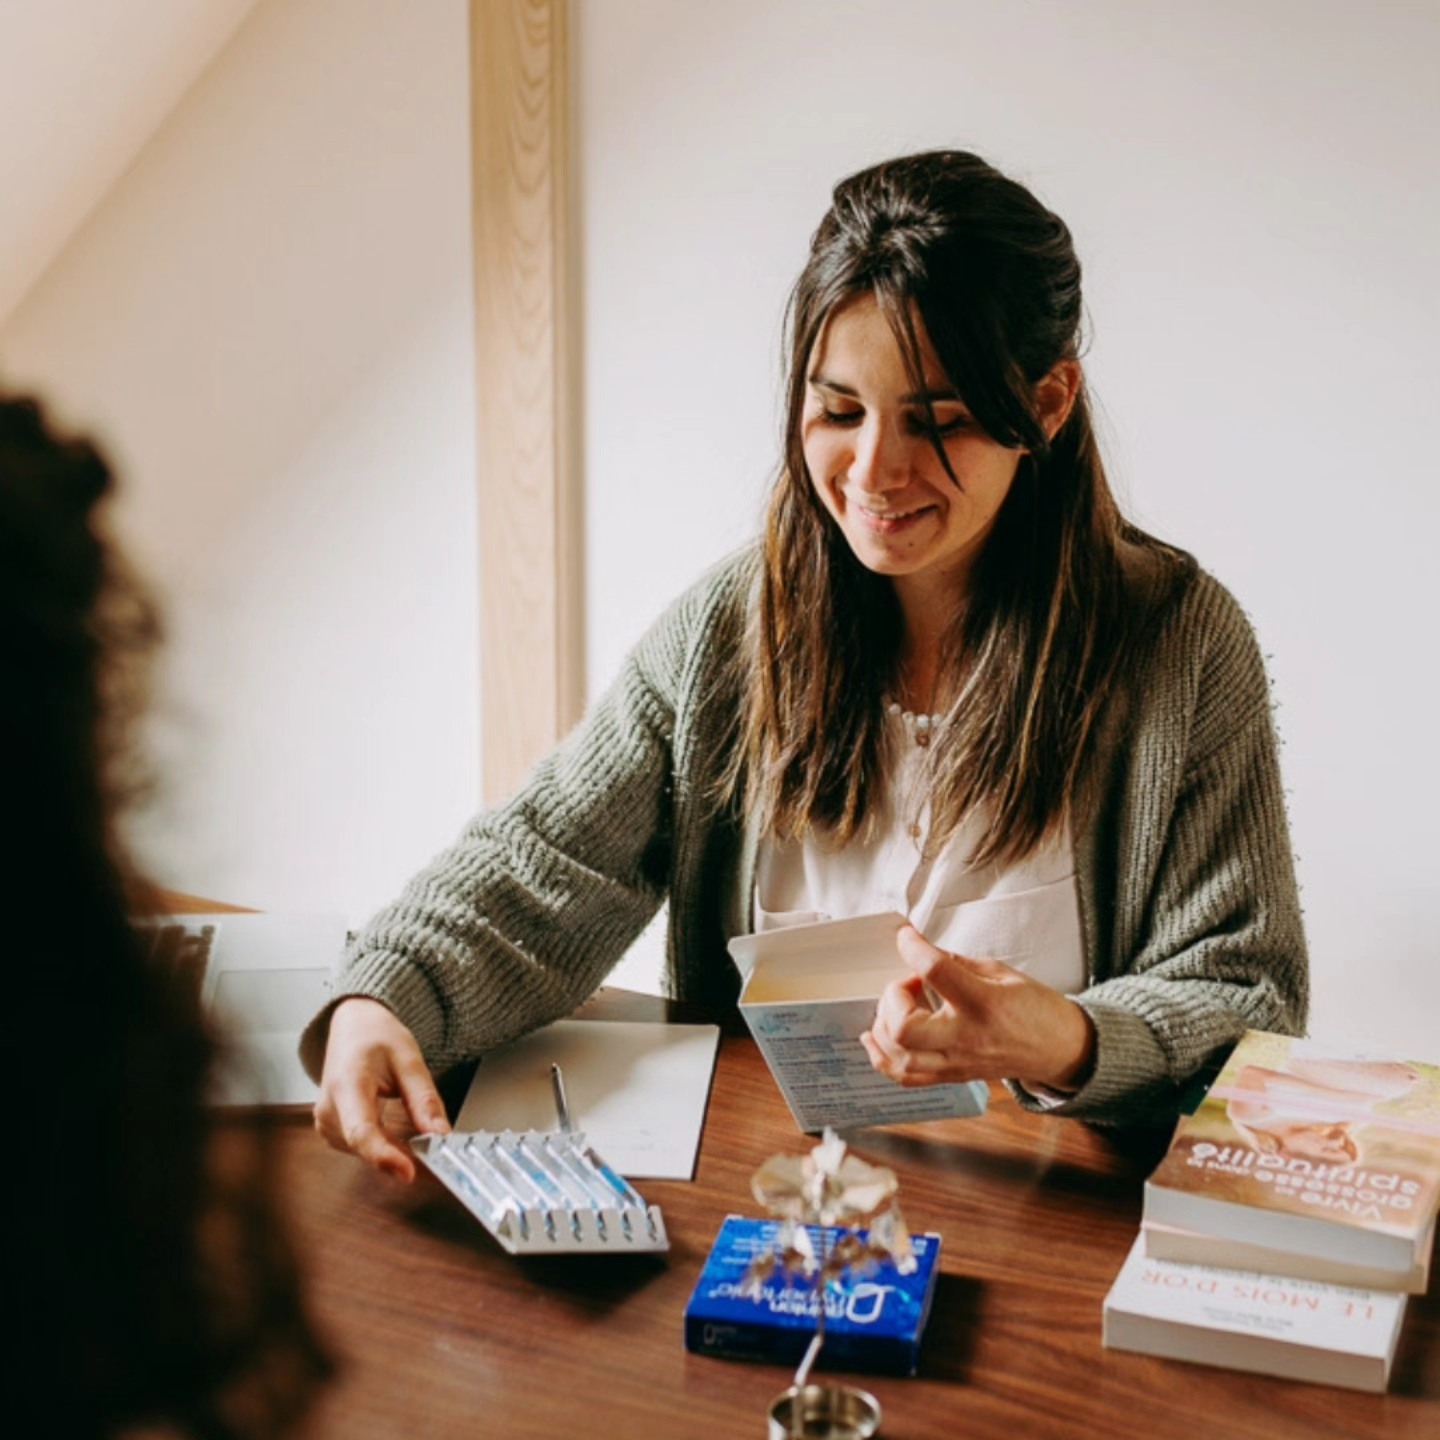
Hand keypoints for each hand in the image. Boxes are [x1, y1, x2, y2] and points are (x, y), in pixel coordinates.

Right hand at [313, 997, 449, 1180]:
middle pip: (365, 1145)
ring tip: (418, 1137)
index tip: (408, 1172)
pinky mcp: (332, 1129)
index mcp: (346, 1083)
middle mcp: (328, 1107)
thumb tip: (440, 1135)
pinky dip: (384, 1146)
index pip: (361, 1130)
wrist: (352, 1027)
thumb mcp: (409, 1059)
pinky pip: (361, 1147)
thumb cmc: (376, 1037)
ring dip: (393, 1150)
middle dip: (399, 1155)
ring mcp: (326, 1121)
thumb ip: (424, 1099)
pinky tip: (400, 1138)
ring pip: (364, 1150)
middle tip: (434, 1156)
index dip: (384, 1156)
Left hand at [860, 924, 1095, 1092]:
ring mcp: (957, 1063)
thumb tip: (920, 950)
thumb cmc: (1035, 1009)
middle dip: (892, 998)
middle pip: (905, 1028)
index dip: (913, 947)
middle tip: (908, 984)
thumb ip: (955, 963)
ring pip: (899, 1057)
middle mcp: (967, 1038)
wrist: (1058, 1049)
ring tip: (898, 1006)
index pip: (936, 972)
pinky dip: (883, 1056)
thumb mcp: (1001, 971)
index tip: (906, 936)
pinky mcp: (952, 1077)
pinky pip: (906, 1077)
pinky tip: (876, 1035)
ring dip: (884, 1026)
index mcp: (984, 1003)